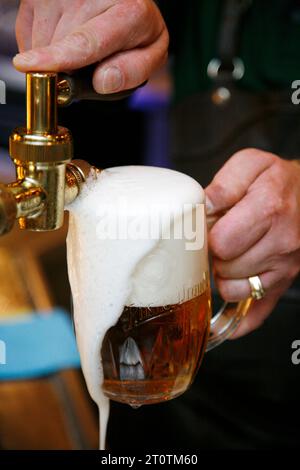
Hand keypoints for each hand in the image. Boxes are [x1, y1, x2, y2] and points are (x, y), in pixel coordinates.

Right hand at [14, 0, 168, 92]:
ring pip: (40, 41)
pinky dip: (40, 45)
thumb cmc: (137, 32)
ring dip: (52, 57)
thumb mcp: (150, 54)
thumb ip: (132, 72)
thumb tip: (102, 82)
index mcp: (129, 13)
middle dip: (66, 68)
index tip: (30, 64)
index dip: (57, 57)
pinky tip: (62, 40)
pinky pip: (28, 32)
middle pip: (60, 46)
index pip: (86, 41)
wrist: (124, 3)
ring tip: (78, 51)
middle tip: (86, 67)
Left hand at [205, 149, 299, 337]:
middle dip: (215, 254)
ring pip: (233, 290)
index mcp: (270, 209)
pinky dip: (237, 317)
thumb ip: (224, 184)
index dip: (207, 236)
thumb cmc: (277, 180)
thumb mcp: (251, 165)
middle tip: (221, 239)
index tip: (210, 227)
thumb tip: (202, 207)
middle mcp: (282, 243)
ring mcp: (285, 267)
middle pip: (225, 267)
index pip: (221, 242)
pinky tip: (226, 314)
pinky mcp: (284, 284)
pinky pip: (255, 314)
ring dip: (223, 276)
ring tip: (230, 255)